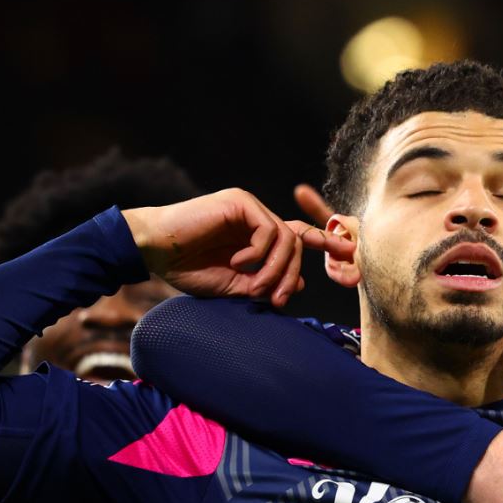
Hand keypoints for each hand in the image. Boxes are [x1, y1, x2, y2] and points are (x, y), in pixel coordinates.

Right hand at [122, 189, 352, 306]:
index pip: (298, 235)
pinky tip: (239, 264)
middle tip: (277, 300)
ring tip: (254, 287)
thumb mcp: (233, 285)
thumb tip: (301, 283)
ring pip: (287, 238)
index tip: (349, 253)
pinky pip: (269, 231)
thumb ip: (264, 284)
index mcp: (255, 234)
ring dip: (276, 270)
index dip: (325, 243)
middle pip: (297, 242)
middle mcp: (256, 216)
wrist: (153, 251)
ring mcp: (249, 206)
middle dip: (291, 275)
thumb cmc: (186, 268)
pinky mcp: (240, 202)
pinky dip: (259, 254)